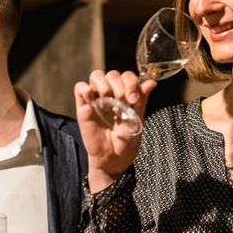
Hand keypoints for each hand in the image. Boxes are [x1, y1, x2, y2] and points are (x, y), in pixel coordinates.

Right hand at [74, 70, 155, 192]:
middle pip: (112, 74)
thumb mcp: (138, 120)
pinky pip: (80, 88)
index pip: (127, 76)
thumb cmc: (126, 141)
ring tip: (107, 102)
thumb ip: (142, 100)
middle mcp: (112, 94)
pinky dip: (86, 90)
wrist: (113, 159)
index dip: (131, 83)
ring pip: (96, 75)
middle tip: (123, 103)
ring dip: (104, 85)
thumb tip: (151, 82)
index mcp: (126, 95)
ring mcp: (97, 98)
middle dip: (120, 86)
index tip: (133, 99)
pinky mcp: (83, 106)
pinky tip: (94, 103)